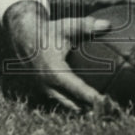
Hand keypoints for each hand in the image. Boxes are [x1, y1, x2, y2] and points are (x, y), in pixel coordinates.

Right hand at [2, 0, 116, 113]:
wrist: (25, 39)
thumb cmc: (49, 32)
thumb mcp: (66, 26)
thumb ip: (86, 26)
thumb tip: (107, 25)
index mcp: (54, 71)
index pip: (75, 88)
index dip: (90, 96)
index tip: (104, 101)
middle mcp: (49, 85)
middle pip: (73, 103)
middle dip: (90, 108)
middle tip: (109, 108)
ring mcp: (46, 90)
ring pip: (67, 105)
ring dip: (83, 108)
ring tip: (103, 110)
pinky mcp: (46, 90)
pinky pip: (63, 101)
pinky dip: (76, 103)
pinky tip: (90, 103)